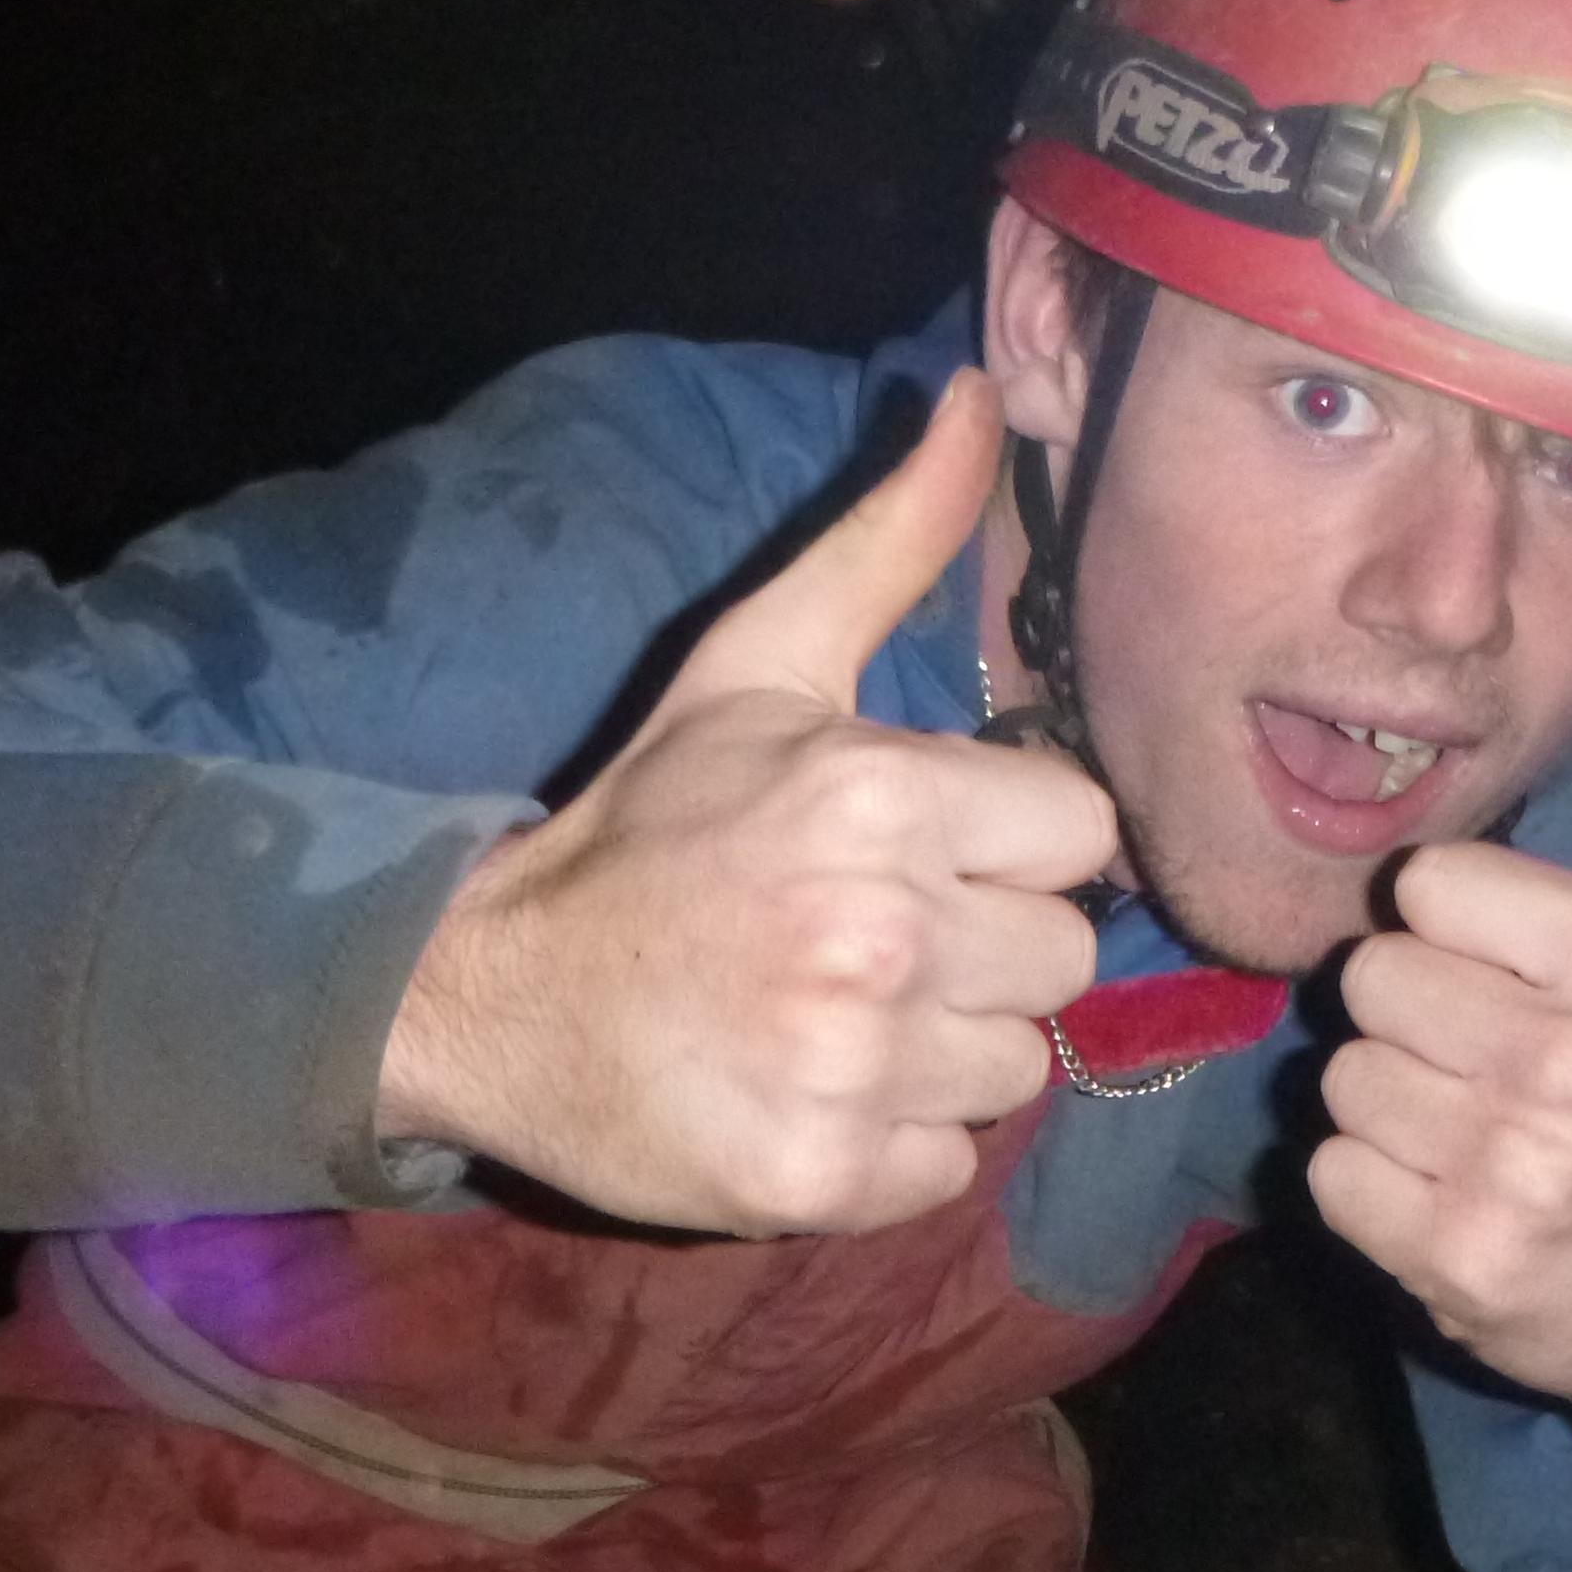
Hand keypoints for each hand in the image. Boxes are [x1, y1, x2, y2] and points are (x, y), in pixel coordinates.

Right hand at [377, 371, 1115, 1234]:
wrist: (492, 989)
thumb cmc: (654, 824)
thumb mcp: (763, 664)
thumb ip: (890, 539)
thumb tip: (980, 391)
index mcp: (881, 797)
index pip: (1079, 837)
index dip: (1008, 846)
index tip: (920, 854)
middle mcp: (879, 934)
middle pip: (1060, 961)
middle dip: (980, 951)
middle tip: (868, 938)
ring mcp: (849, 1066)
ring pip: (1014, 1071)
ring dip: (940, 1054)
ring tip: (835, 1015)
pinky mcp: (818, 1179)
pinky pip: (948, 1168)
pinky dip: (890, 1145)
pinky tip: (810, 1091)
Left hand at [1311, 641, 1571, 1571]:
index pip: (1429, 884)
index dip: (1457, 931)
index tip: (1516, 980)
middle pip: (1372, 976)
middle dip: (1418, 1019)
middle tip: (1493, 1067)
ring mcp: (1515, 1169)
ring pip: (1343, 1075)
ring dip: (1390, 1108)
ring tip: (1473, 1135)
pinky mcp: (1454, 1257)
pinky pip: (1328, 1173)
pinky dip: (1370, 1191)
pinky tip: (1446, 1200)